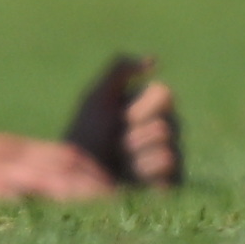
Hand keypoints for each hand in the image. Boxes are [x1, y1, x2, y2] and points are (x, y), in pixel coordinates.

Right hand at [0, 120, 124, 206]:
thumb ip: (11, 175)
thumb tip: (37, 202)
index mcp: (16, 152)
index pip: (72, 157)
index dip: (101, 177)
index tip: (130, 197)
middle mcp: (11, 155)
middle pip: (70, 165)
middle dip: (103, 187)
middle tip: (136, 210)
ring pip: (45, 176)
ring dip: (80, 193)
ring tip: (111, 213)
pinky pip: (4, 191)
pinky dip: (29, 202)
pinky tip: (48, 217)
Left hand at [64, 55, 182, 187]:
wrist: (73, 180)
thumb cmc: (85, 137)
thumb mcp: (97, 97)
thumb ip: (120, 69)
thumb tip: (154, 60)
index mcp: (151, 107)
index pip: (165, 94)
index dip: (137, 108)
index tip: (117, 118)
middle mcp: (166, 129)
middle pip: (167, 123)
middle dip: (133, 136)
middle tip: (116, 146)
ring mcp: (171, 157)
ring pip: (167, 146)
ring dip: (136, 157)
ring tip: (121, 166)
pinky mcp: (172, 183)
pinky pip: (171, 167)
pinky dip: (144, 172)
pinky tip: (131, 180)